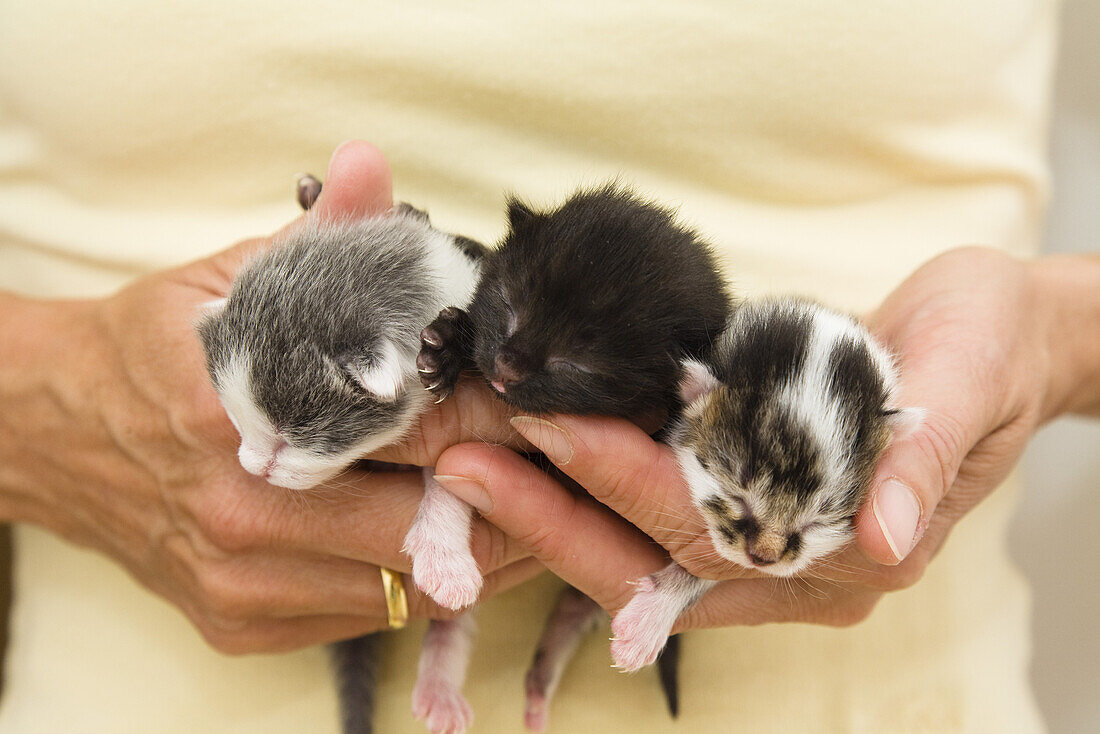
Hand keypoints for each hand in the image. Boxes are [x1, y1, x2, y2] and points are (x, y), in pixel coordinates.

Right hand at [0, 141, 536, 653]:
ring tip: (545, 508)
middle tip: (577, 466)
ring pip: (414, 584)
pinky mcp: (242, 621)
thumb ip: (317, 238)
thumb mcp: (227, 276)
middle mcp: (246, 510)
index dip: (505, 416)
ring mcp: (243, 579)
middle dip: (521, 495)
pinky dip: (431, 583)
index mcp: (247, 410)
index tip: (556, 405)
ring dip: (492, 551)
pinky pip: (372, 616)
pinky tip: (466, 544)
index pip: (422, 422)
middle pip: (433, 519)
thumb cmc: (155, 350)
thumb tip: (372, 163)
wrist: (54, 434)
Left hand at [429, 247, 1087, 630]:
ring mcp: (768, 546)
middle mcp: (803, 566)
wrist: (996, 340)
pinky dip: (585, 496)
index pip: (719, 528)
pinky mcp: (744, 511)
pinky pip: (650, 522)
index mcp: (860, 550)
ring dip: (552, 511)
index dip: (629, 482)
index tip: (550, 426)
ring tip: (471, 464)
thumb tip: (890, 540)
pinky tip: (526, 462)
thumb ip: (924, 459)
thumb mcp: (972, 381)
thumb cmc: (986, 350)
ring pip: (639, 551)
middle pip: (658, 555)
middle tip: (467, 465)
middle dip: (557, 514)